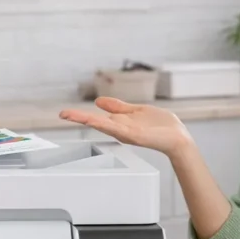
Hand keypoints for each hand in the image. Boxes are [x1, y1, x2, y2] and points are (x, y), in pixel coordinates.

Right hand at [59, 97, 193, 156]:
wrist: (177, 137)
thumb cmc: (161, 126)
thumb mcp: (136, 111)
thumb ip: (119, 107)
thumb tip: (99, 101)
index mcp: (120, 123)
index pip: (96, 118)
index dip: (80, 115)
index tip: (64, 113)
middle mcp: (120, 129)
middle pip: (95, 122)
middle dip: (78, 118)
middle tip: (62, 114)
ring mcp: (126, 133)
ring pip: (102, 125)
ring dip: (86, 120)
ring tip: (69, 115)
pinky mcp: (135, 135)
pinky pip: (118, 128)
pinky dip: (105, 124)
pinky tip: (94, 120)